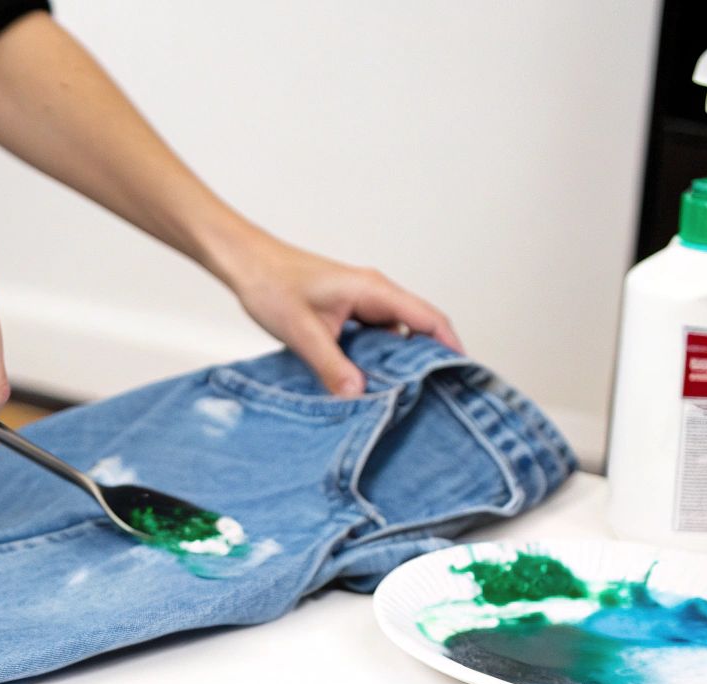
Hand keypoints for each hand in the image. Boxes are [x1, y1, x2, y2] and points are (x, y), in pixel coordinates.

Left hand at [215, 228, 463, 396]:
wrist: (245, 263)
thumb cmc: (271, 284)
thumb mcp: (302, 331)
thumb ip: (331, 364)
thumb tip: (359, 395)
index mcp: (374, 290)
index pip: (428, 319)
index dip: (449, 347)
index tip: (461, 376)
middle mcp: (375, 294)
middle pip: (418, 329)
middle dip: (428, 361)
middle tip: (432, 397)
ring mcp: (362, 303)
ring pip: (395, 336)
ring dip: (399, 363)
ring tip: (403, 397)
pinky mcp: (348, 313)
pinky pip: (374, 338)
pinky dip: (377, 360)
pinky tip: (369, 383)